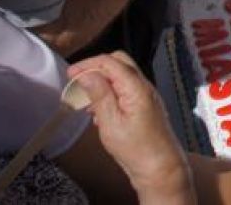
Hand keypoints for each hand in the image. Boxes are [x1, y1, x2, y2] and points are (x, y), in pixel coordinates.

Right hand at [69, 52, 194, 203]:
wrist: (159, 168)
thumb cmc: (137, 149)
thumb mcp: (111, 123)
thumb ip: (100, 95)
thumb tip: (88, 74)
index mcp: (136, 87)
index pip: (110, 62)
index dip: (88, 64)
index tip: (71, 73)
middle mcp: (144, 86)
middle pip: (118, 63)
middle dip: (96, 69)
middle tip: (77, 82)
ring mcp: (146, 95)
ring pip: (121, 76)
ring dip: (102, 82)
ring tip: (85, 100)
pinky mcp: (144, 105)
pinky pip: (125, 90)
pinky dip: (110, 93)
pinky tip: (98, 111)